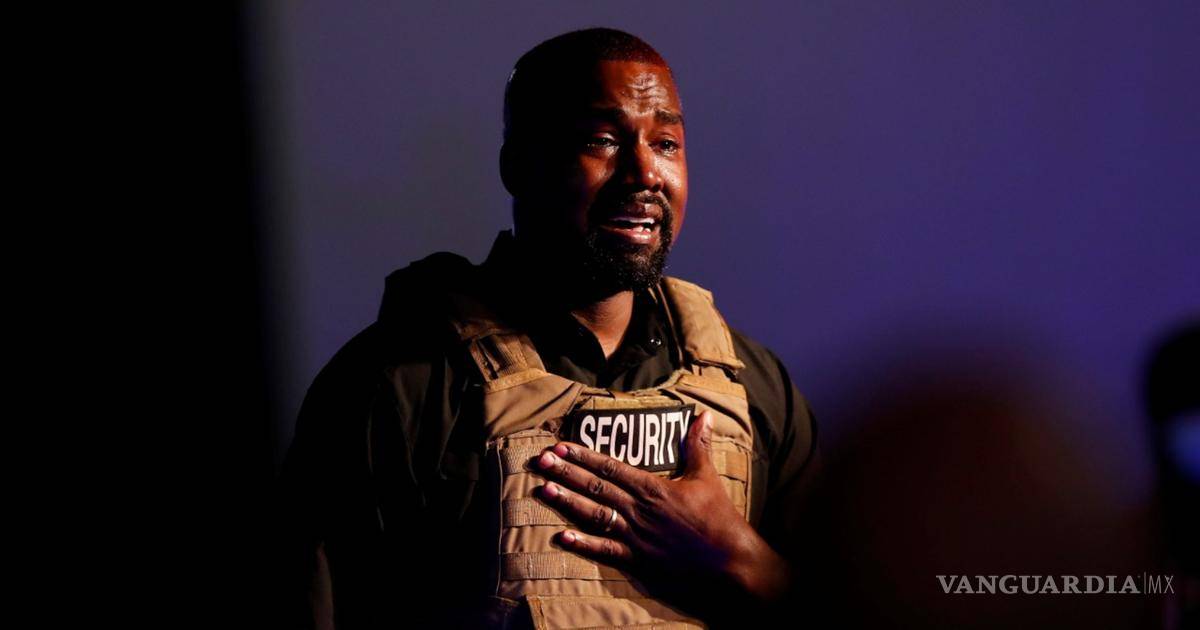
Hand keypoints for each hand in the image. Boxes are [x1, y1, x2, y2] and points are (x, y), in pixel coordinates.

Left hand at [534, 410, 791, 602]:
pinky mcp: (638, 560)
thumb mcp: (707, 477)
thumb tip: (703, 415)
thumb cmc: (719, 519)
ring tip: (544, 491)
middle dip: (566, 473)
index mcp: (653, 487)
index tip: (561, 447)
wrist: (730, 561)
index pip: (611, 466)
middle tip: (540, 462)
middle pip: (596, 487)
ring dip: (568, 503)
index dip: (584, 456)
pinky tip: (563, 537)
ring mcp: (636, 536)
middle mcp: (639, 509)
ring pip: (595, 515)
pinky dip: (584, 544)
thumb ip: (697, 446)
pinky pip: (606, 551)